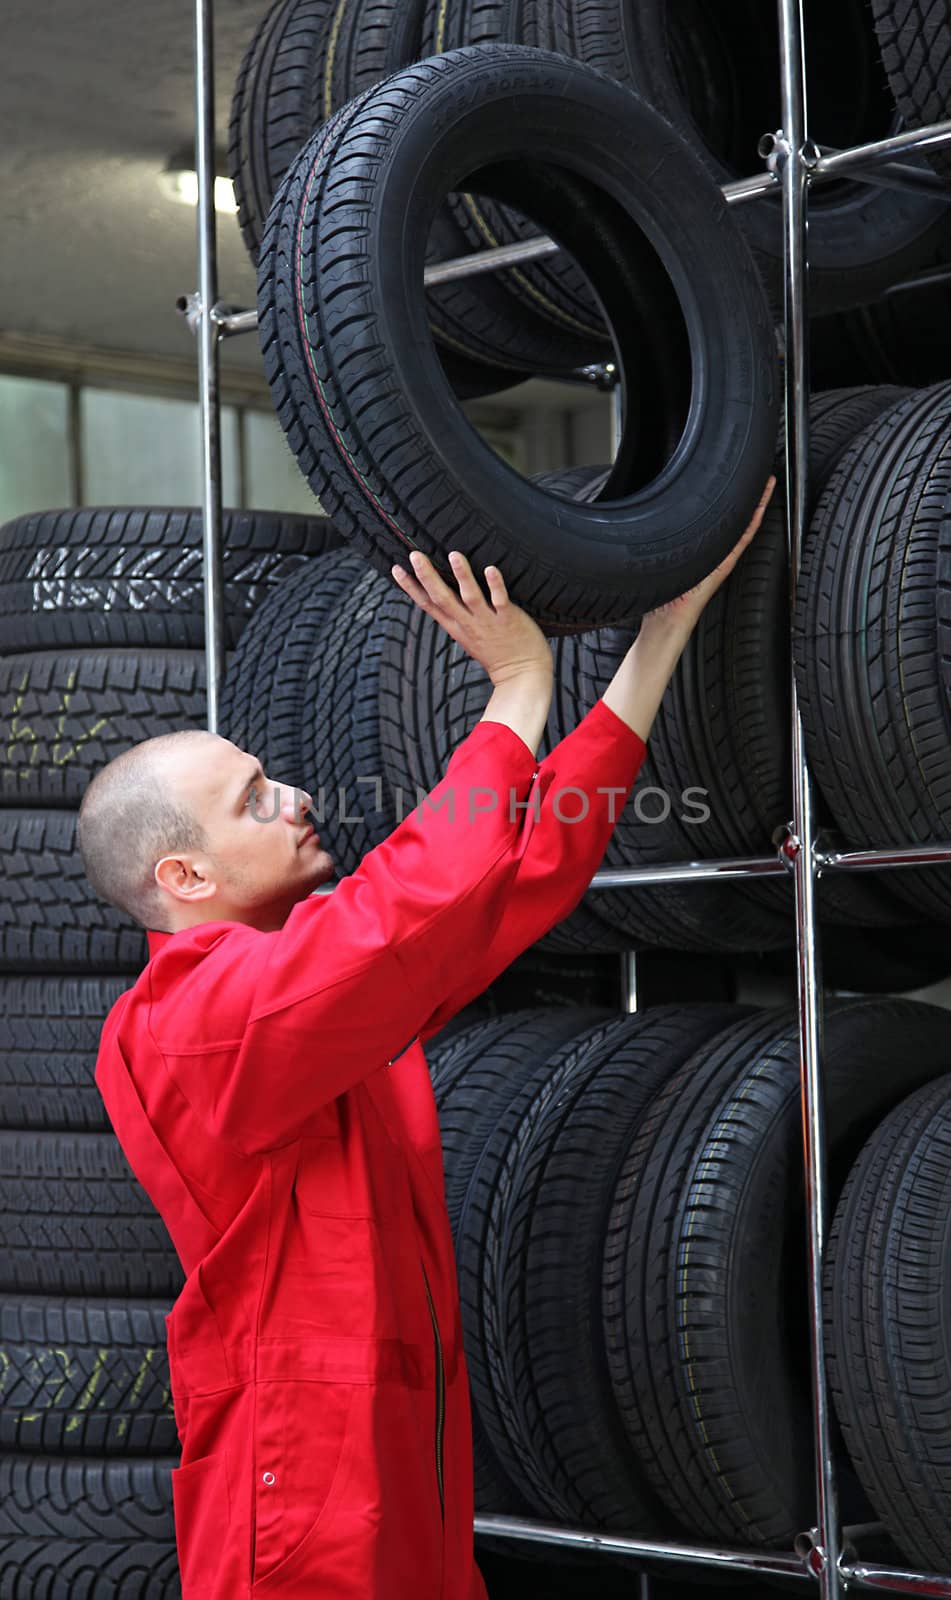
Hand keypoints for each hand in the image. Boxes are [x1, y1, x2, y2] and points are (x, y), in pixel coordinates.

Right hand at [390, 548, 552, 684]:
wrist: (522, 676)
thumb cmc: (497, 654)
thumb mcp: (469, 637)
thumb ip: (458, 617)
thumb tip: (446, 597)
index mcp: (456, 626)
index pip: (428, 605)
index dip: (411, 588)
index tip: (396, 569)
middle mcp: (468, 623)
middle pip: (443, 598)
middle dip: (427, 576)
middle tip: (415, 555)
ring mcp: (488, 621)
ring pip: (470, 596)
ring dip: (462, 575)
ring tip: (453, 555)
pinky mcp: (508, 619)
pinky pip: (500, 600)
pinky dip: (495, 584)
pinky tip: (490, 568)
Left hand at [638, 475, 776, 636]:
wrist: (667, 623)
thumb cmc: (666, 600)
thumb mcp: (667, 564)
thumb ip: (668, 548)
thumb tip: (652, 527)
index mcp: (704, 554)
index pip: (724, 524)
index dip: (734, 504)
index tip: (741, 483)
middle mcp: (715, 556)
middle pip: (737, 522)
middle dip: (752, 499)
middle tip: (764, 478)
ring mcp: (721, 562)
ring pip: (742, 528)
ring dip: (757, 507)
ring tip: (767, 486)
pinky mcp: (721, 568)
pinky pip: (739, 543)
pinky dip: (750, 526)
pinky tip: (758, 510)